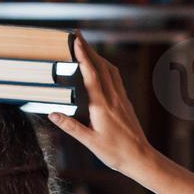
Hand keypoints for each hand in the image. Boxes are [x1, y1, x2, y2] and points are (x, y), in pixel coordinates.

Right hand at [48, 34, 152, 172]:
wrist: (141, 158)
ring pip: (111, 70)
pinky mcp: (126, 103)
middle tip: (77, 35)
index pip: (91, 74)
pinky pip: (116, 79)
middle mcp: (113, 98)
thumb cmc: (116, 153)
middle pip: (101, 66)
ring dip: (98, 56)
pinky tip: (103, 68)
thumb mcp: (89, 142)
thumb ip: (70, 126)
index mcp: (102, 106)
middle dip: (89, 49)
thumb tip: (52, 114)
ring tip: (87, 47)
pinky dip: (106, 68)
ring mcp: (121, 99)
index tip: (76, 41)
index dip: (83, 56)